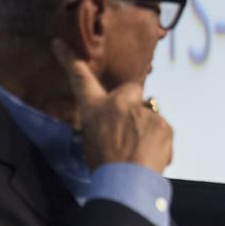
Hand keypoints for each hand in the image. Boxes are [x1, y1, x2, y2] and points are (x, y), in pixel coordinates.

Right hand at [52, 39, 173, 172]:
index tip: (60, 43)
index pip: (80, 79)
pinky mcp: (164, 123)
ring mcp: (144, 112)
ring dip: (146, 129)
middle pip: (129, 90)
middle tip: (129, 126)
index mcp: (95, 109)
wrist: (127, 183)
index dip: (69, 60)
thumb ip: (102, 126)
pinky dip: (158, 141)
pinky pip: (162, 130)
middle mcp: (120, 104)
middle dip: (131, 102)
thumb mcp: (90, 142)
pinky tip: (151, 156)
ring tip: (140, 152)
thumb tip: (113, 127)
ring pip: (148, 115)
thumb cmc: (103, 167)